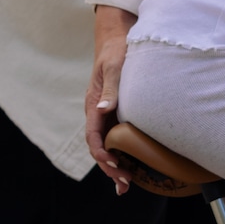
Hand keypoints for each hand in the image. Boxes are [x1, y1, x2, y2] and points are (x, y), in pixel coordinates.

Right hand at [85, 6, 139, 191]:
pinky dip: (122, 155)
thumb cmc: (116, 50)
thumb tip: (102, 109)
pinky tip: (132, 167)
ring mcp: (107, 114)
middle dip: (109, 167)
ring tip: (125, 186)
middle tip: (124, 184)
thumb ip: (109, 88)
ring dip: (114, 166)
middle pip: (99, 146)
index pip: (93, 135)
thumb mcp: (113, 66)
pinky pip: (117, 138)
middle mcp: (98, 112)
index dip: (101, 153)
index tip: (113, 165)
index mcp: (93, 104)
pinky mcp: (118, 113)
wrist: (119, 37)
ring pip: (107, 145)